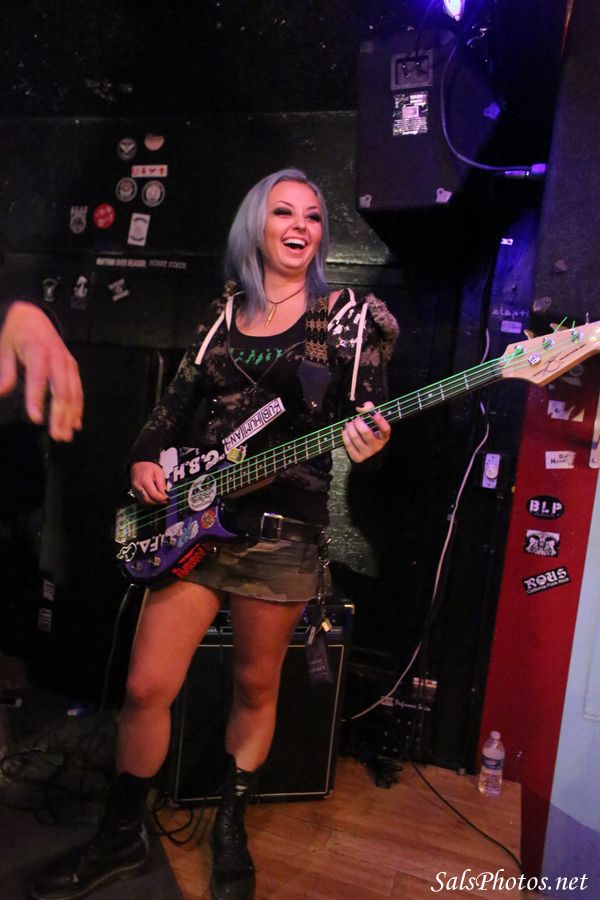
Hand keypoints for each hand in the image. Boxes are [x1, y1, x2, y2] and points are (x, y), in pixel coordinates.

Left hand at [0, 301, 82, 440]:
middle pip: (62, 391)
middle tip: (57, 436)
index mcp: (38, 351)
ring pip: (73, 393)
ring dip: (70, 416)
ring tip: (65, 436)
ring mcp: (68, 364)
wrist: (35, 315)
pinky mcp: (73, 368)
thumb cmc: (17, 333)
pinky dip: (78, 408)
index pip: (39, 378)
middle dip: (60, 415)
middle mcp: (58, 359)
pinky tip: (75, 424)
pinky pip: (78, 390)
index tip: (35, 419)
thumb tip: (1, 392)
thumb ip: (5, 370)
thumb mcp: (4, 347)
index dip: (37, 399)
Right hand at [130, 461, 168, 503]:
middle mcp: (138, 487)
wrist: (138, 465)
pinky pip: (142, 501)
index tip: (167, 497)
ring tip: (161, 500)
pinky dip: (149, 501)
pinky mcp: (135, 493)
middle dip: (158, 502)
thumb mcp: (159, 472)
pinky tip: (155, 499)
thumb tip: (165, 493)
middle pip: (149, 500)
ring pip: (145, 502)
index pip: (154, 494)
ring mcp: (135, 490)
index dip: (162, 498)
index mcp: (145, 480)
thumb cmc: (148, 467)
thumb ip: (162, 484)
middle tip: (165, 500)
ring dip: (154, 503)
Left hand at [341, 401, 390, 462]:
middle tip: (355, 418)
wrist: (369, 454)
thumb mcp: (374, 423)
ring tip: (349, 422)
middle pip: (366, 432)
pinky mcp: (357, 457)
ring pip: (355, 438)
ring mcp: (367, 453)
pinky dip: (345, 434)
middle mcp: (377, 446)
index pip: (385, 429)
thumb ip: (369, 410)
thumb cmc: (372, 434)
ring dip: (350, 427)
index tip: (372, 412)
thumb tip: (360, 407)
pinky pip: (348, 444)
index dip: (379, 420)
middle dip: (358, 422)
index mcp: (384, 437)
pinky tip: (345, 429)